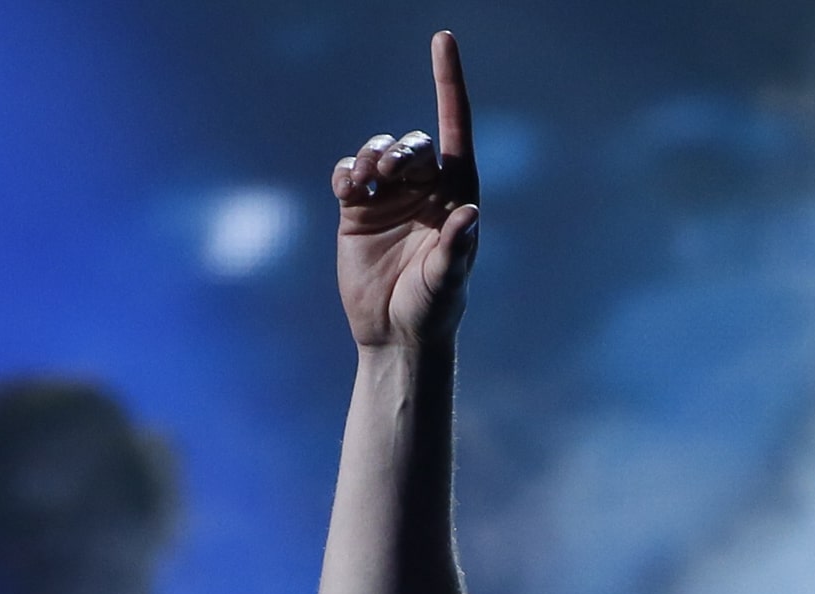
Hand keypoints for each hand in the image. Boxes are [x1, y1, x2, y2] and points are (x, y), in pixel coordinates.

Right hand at [334, 31, 481, 350]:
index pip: (456, 126)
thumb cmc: (431, 309)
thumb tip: (468, 214)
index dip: (449, 81)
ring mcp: (390, 197)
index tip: (443, 39)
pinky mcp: (358, 210)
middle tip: (385, 176)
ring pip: (377, 150)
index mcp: (456, 194)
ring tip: (362, 186)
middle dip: (399, 151)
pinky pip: (348, 172)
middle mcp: (425, 189)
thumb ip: (456, 250)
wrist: (393, 334)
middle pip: (413, 141)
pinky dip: (346, 173)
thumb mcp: (446, 282)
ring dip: (368, 158)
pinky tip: (348, 191)